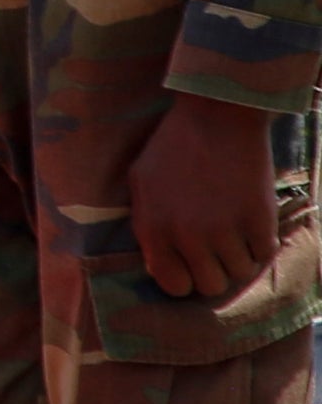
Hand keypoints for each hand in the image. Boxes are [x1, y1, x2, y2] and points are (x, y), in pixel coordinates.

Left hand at [126, 94, 287, 304]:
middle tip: (216, 250)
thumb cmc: (173, 147)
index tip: (192, 265)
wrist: (216, 118)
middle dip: (213, 270)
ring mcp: (224, 230)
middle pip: (210, 285)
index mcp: (154, 229)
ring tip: (234, 232)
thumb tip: (157, 265)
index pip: (173, 285)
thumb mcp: (141, 184)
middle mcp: (187, 236)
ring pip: (239, 273)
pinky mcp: (258, 220)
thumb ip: (146, 226)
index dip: (184, 278)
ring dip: (239, 257)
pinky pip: (264, 254)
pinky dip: (260, 244)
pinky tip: (251, 224)